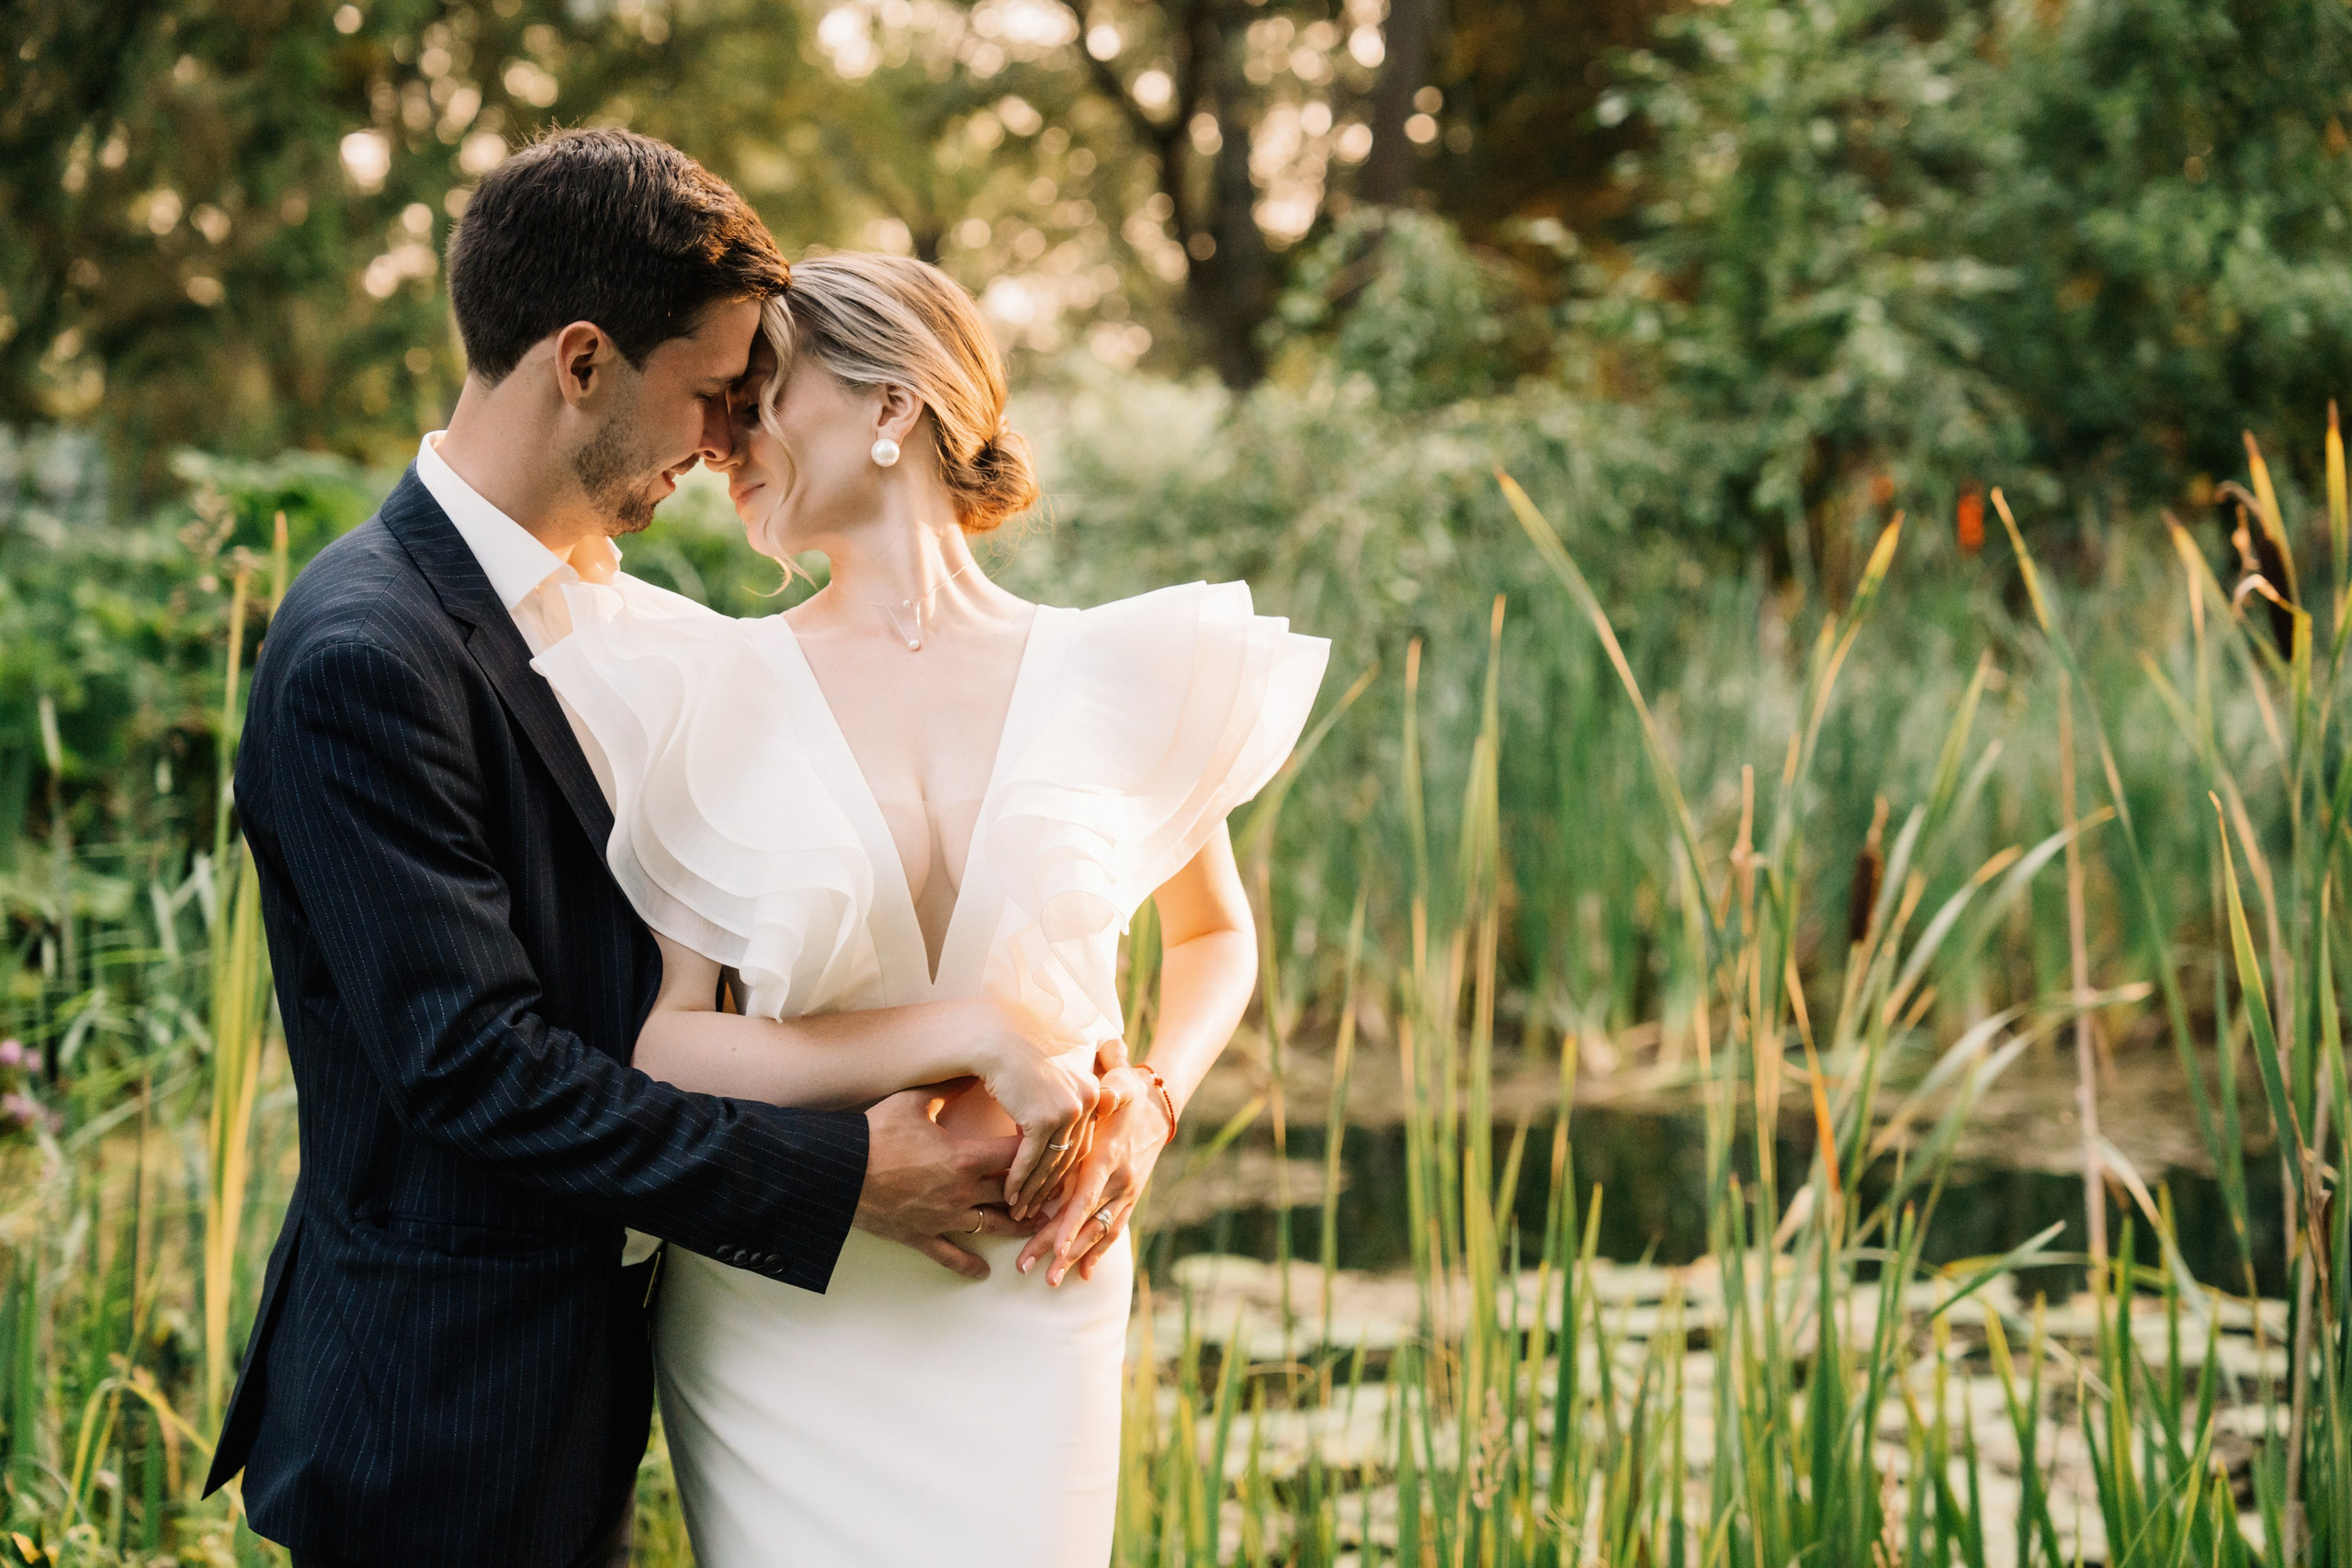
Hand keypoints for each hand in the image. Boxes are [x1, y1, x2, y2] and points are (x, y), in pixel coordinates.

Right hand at [854, 1083, 1036, 1279]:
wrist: (839, 1172)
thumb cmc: (874, 1133)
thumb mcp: (912, 1101)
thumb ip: (947, 1086)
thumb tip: (971, 1066)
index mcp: (964, 1157)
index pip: (1015, 1154)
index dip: (1036, 1149)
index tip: (1051, 1146)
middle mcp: (962, 1192)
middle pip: (1013, 1194)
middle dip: (1035, 1192)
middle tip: (1058, 1191)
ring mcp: (944, 1218)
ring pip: (992, 1227)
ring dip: (1016, 1227)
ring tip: (1036, 1227)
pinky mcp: (922, 1236)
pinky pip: (951, 1256)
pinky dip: (968, 1265)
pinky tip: (983, 1272)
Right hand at [962, 1000, 1100, 1218]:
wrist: (993, 1036)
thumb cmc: (1014, 1056)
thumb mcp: (1047, 1080)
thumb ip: (1057, 1101)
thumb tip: (1052, 1130)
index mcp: (1090, 1091)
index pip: (1079, 1141)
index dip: (1063, 1169)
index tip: (1049, 1191)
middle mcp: (1086, 1101)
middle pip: (1068, 1156)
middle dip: (1050, 1187)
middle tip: (1035, 1210)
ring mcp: (1068, 1110)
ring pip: (1051, 1162)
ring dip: (1033, 1190)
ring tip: (1019, 1209)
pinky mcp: (1045, 1118)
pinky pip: (1031, 1158)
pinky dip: (1019, 1180)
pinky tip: (1008, 1196)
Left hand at [1018, 1064, 1173, 1285]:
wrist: (1159, 1106)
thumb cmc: (1129, 1093)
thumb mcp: (1120, 1084)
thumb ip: (1109, 1091)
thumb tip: (1101, 1094)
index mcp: (1109, 1156)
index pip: (1088, 1195)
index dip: (1071, 1222)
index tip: (1056, 1247)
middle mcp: (1120, 1181)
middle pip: (1087, 1222)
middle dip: (1060, 1249)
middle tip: (1029, 1270)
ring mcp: (1126, 1193)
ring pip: (1099, 1232)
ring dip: (1075, 1258)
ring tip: (1049, 1280)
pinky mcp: (1128, 1199)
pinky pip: (1113, 1231)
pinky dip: (1098, 1253)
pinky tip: (1083, 1275)